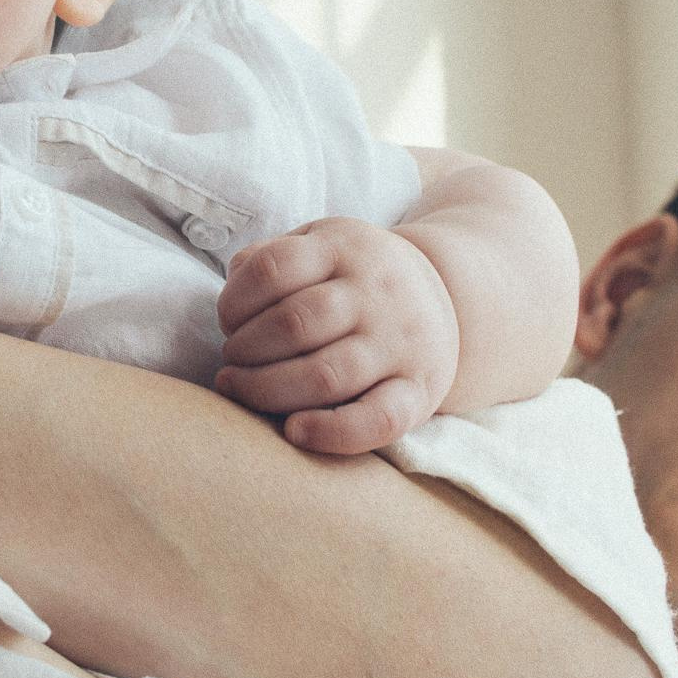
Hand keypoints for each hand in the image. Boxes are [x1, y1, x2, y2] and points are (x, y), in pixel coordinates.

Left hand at [214, 216, 458, 454]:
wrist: (449, 297)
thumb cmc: (357, 278)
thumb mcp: (320, 244)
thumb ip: (271, 257)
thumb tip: (234, 284)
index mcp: (344, 248)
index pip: (272, 268)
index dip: (234, 300)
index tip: (228, 320)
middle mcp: (375, 294)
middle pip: (293, 325)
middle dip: (244, 349)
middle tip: (232, 360)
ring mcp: (399, 345)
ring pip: (324, 376)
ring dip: (266, 389)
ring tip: (240, 387)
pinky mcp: (418, 391)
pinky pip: (377, 420)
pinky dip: (332, 432)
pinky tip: (294, 432)